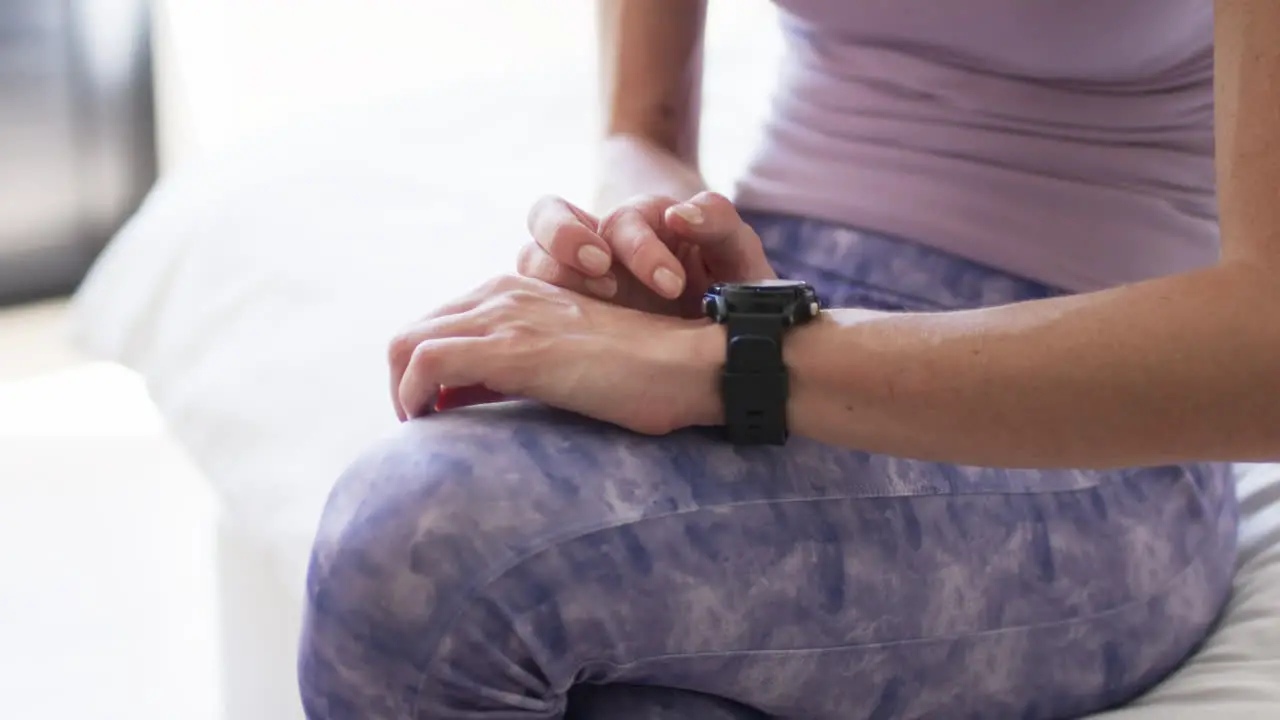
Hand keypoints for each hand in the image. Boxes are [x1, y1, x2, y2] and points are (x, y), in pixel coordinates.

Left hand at [387, 274, 719, 433]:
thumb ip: (525, 367)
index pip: (439, 325)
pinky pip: (426, 362)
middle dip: (405, 384)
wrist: (686, 365)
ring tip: (428, 431)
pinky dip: (414, 397)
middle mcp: (504, 293)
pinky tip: (436, 425)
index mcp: (518, 291)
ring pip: (406, 344)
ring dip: (403, 393)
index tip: (445, 413)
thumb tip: (473, 401)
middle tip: (428, 427)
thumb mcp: (570, 361)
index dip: (428, 373)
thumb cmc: (643, 377)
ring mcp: (506, 316)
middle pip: (412, 332)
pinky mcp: (511, 348)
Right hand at [517, 191, 775, 317]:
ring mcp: (572, 277)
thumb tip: (680, 214)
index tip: (672, 286)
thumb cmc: (726, 281)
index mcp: (641, 224)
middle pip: (549, 214)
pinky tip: (562, 331)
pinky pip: (527, 301)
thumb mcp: (735, 250)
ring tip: (593, 300)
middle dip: (567, 237)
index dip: (643, 249)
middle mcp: (597, 243)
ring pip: (531, 255)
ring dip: (552, 272)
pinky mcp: (560, 312)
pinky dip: (533, 307)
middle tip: (600, 266)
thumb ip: (719, 222)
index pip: (626, 220)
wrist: (716, 326)